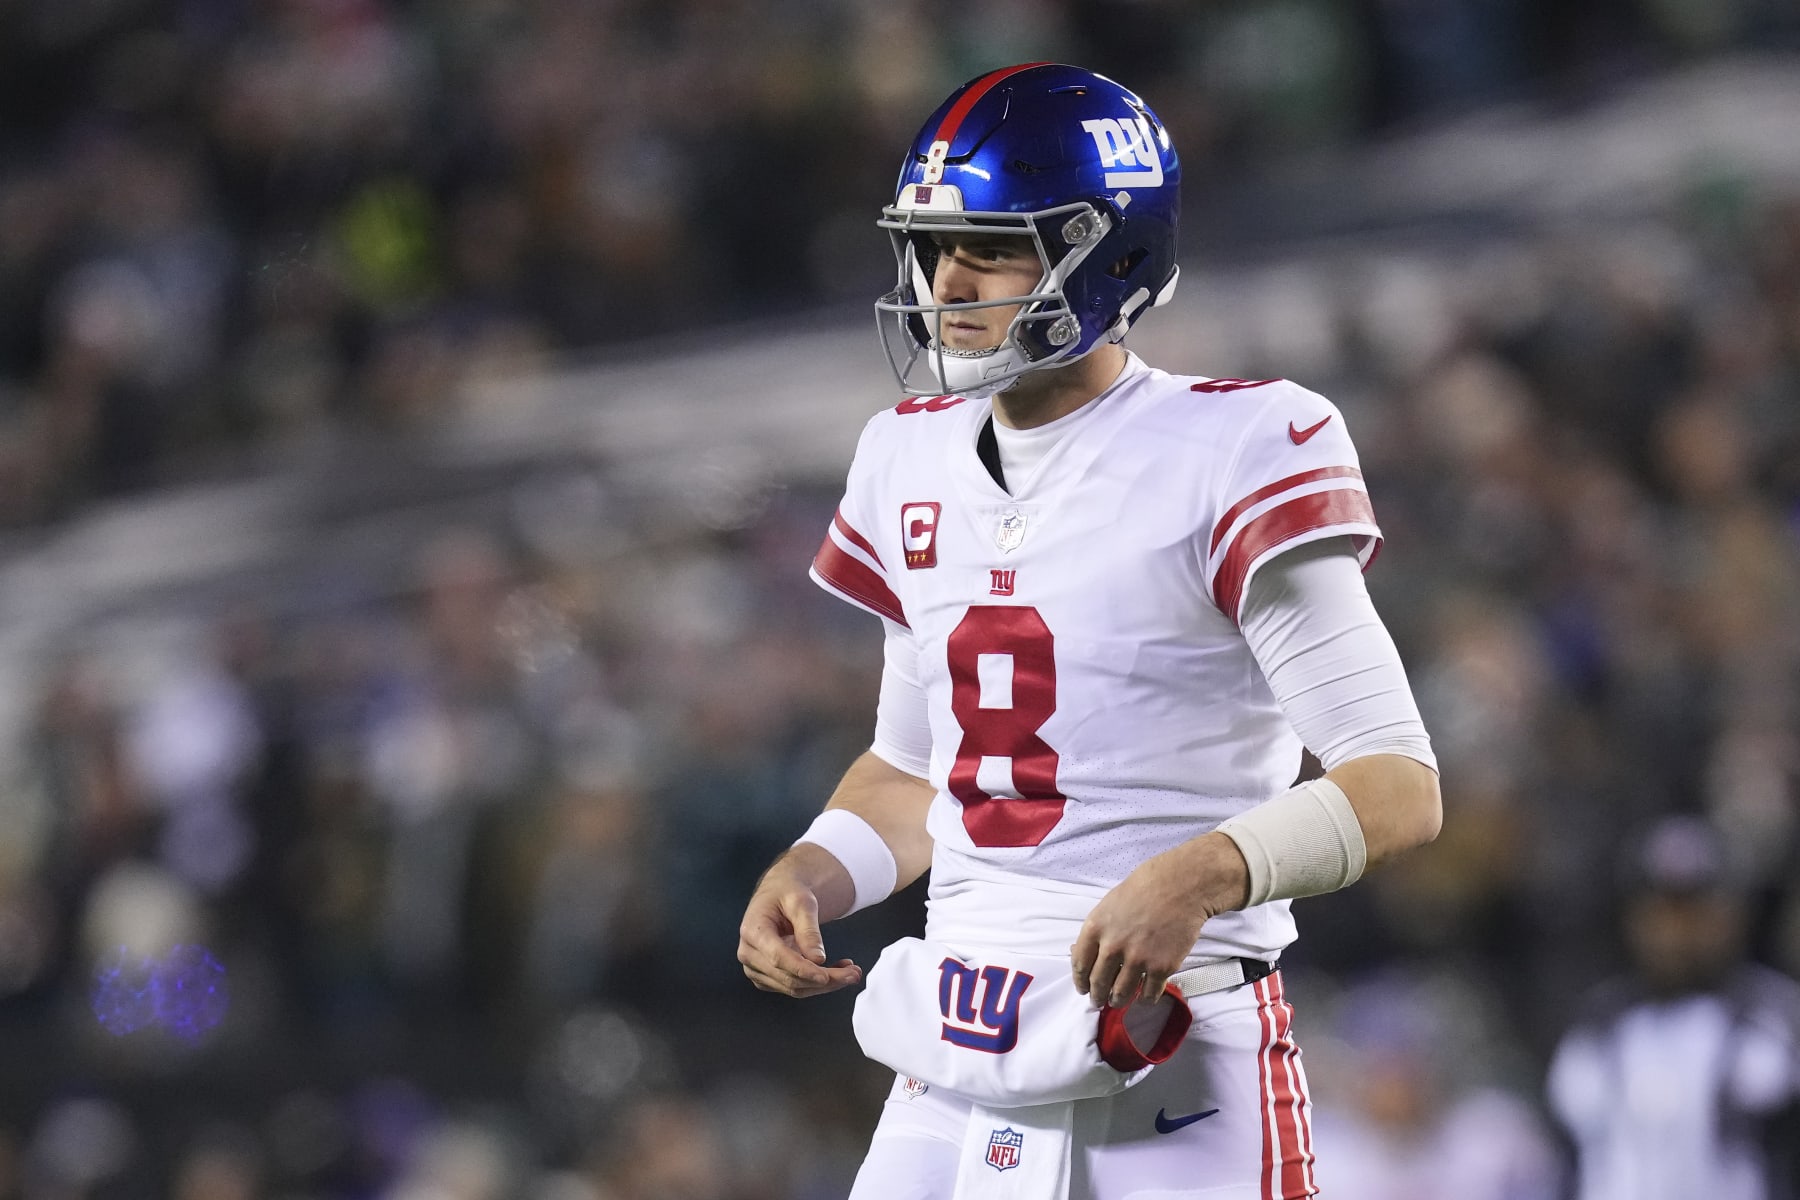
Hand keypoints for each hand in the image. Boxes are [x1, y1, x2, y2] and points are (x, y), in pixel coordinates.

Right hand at [737, 847, 862, 997]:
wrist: (778, 894)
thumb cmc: (788, 892)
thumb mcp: (802, 902)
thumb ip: (809, 930)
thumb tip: (818, 960)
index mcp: (753, 931)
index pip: (778, 957)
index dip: (803, 970)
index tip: (827, 976)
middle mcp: (749, 953)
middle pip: (788, 977)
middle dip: (824, 980)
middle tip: (853, 974)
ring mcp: (755, 968)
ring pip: (793, 987)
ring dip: (824, 985)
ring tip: (850, 972)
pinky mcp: (766, 976)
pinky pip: (793, 987)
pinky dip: (816, 983)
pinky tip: (835, 971)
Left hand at [1070, 833, 1248, 1007]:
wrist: (1181, 886)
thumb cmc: (1145, 888)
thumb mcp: (1109, 904)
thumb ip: (1097, 930)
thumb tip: (1082, 951)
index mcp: (1096, 928)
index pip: (1080, 965)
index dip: (1081, 981)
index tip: (1083, 988)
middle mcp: (1113, 947)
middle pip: (1099, 983)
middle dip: (1097, 996)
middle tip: (1098, 1001)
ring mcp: (1137, 959)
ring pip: (1121, 993)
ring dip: (1118, 1001)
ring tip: (1117, 1001)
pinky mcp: (1161, 968)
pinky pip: (1149, 994)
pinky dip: (1145, 999)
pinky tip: (1144, 997)